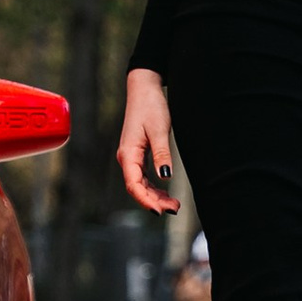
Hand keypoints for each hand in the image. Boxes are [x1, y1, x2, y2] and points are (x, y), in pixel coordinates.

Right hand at [118, 68, 179, 214]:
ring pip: (141, 184)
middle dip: (153, 201)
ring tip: (173, 205)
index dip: (146, 200)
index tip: (160, 211)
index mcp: (128, 154)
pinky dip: (154, 187)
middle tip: (174, 209)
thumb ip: (161, 154)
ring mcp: (132, 157)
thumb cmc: (150, 106)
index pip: (134, 185)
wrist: (144, 89)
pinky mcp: (138, 154)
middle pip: (137, 188)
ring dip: (155, 196)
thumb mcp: (158, 130)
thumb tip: (165, 176)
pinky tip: (165, 193)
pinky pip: (143, 177)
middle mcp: (127, 158)